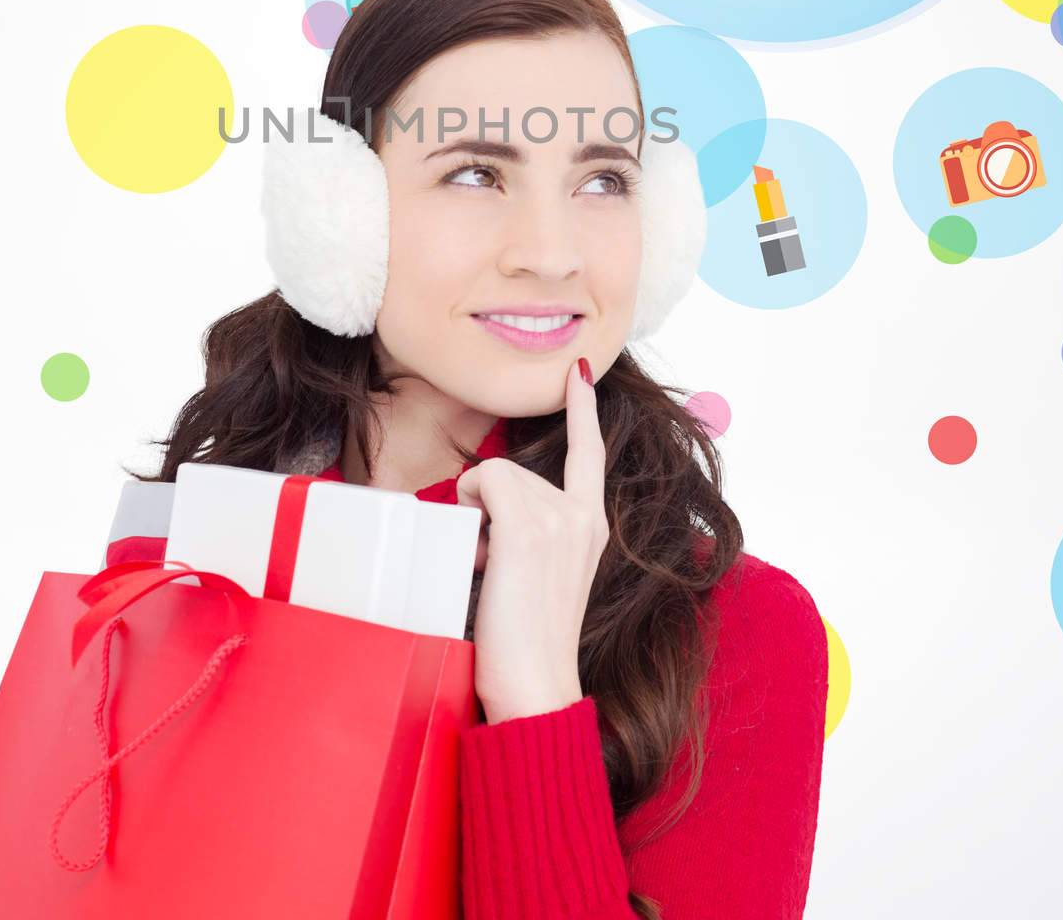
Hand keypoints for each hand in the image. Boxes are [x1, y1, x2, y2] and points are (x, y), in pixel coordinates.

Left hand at [453, 357, 608, 724]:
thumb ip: (529, 540)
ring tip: (490, 573)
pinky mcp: (530, 524)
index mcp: (592, 527)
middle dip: (488, 510)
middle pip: (512, 471)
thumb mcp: (540, 580)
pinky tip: (482, 553)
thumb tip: (486, 523)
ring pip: (493, 476)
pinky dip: (470, 506)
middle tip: (495, 570)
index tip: (579, 373)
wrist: (537, 689)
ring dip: (475, 516)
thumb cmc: (527, 648)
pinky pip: (483, 481)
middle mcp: (584, 515)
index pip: (590, 454)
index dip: (583, 410)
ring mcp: (560, 517)